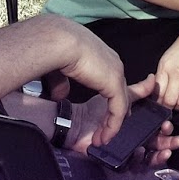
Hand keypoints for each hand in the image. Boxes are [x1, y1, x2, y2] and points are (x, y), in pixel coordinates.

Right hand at [51, 20, 131, 146]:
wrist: (60, 40)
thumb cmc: (56, 48)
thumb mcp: (62, 68)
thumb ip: (63, 83)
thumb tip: (60, 95)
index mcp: (102, 56)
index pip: (113, 81)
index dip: (111, 98)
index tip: (105, 114)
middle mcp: (114, 63)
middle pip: (122, 93)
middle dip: (116, 114)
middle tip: (108, 131)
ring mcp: (117, 73)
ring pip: (122, 104)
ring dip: (113, 124)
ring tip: (103, 138)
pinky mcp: (115, 83)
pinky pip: (118, 110)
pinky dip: (112, 125)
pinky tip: (105, 136)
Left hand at [66, 74, 178, 167]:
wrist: (78, 122)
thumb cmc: (96, 111)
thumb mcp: (120, 98)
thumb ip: (138, 91)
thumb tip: (154, 78)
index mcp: (138, 127)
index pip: (158, 131)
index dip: (166, 130)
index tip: (169, 124)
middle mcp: (135, 141)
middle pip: (157, 146)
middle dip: (169, 145)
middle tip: (175, 141)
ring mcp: (127, 152)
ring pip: (148, 159)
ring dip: (159, 156)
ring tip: (164, 151)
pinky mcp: (117, 162)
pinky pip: (131, 166)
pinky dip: (138, 161)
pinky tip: (142, 153)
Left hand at [154, 17, 178, 109]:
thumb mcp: (169, 55)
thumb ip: (163, 73)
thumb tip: (158, 91)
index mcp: (165, 66)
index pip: (157, 92)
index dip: (158, 101)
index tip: (160, 103)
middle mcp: (176, 73)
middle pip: (169, 101)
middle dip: (169, 107)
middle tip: (171, 106)